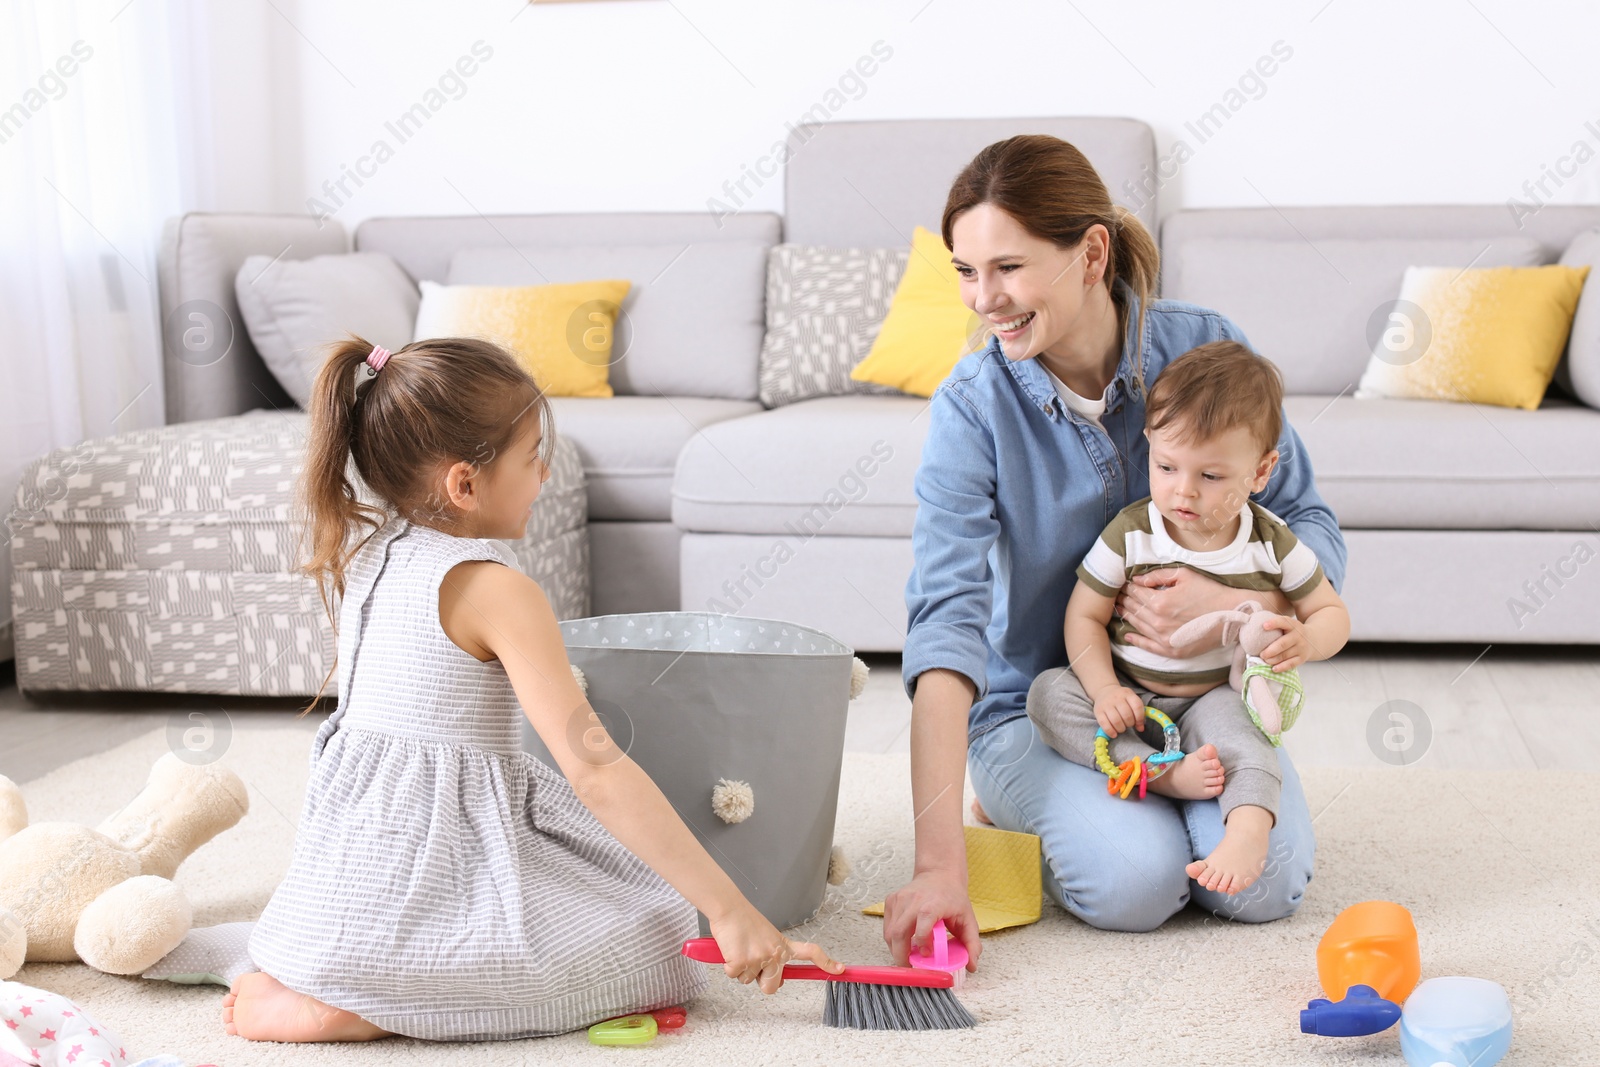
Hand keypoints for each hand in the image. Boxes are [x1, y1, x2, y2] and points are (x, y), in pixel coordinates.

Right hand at [707, 903, 843, 992]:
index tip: (840, 969)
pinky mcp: (741, 962)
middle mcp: (775, 953)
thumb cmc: (744, 920)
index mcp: (783, 945)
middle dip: (761, 982)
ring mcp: (759, 958)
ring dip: (741, 969)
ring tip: (740, 947)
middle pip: (771, 987)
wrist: (729, 908)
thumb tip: (777, 983)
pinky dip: (728, 966)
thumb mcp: (767, 936)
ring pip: (748, 981)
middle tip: (752, 964)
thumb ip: (774, 957)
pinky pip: (733, 976)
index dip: (826, 963)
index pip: (810, 953)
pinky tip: (731, 950)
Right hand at [881, 869, 981, 970]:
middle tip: (911, 968)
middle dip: (902, 956)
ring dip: (896, 949)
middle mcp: (913, 900)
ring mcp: (899, 900)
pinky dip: (893, 939)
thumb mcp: (968, 920)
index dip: (922, 943)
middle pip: (899, 933)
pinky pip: (887, 927)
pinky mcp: (891, 901)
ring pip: (889, 933)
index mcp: (933, 904)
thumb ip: (972, 944)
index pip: (921, 925)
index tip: (927, 954)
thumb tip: (971, 965)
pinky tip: (904, 942)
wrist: (939, 874)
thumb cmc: (952, 897)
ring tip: (908, 956)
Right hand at [1093, 684, 1145, 737]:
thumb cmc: (1121, 699)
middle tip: (1128, 724)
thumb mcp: (1131, 700)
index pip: (1137, 706)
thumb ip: (1138, 713)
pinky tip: (1114, 734)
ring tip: (1122, 728)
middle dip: (1130, 724)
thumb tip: (1141, 729)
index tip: (1138, 724)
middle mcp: (1116, 698)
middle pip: (1127, 715)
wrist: (1104, 691)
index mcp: (1127, 694)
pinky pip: (1104, 724)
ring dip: (1121, 729)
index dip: (1140, 718)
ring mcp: (1106, 704)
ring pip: (1116, 721)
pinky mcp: (1098, 711)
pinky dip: (1110, 731)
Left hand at [1116, 568, 1254, 657]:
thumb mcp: (1184, 575)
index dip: (1128, 587)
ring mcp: (1164, 639)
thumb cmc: (1210, 592)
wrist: (1232, 615)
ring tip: (1120, 608)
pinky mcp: (1172, 651)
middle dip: (1124, 600)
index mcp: (1160, 602)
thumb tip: (1136, 579)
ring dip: (1126, 615)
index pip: (1135, 593)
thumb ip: (1158, 576)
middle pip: (1133, 609)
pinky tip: (1128, 634)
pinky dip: (1135, 639)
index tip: (1124, 584)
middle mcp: (1159, 622)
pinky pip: (1147, 646)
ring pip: (1137, 625)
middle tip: (1118, 595)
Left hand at [1259, 614, 1310, 670]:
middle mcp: (1298, 636)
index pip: (1284, 622)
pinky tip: (1273, 669)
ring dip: (1273, 659)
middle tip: (1261, 654)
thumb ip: (1274, 622)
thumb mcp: (1287, 623)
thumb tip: (1250, 620)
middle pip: (1283, 644)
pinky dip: (1282, 667)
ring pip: (1286, 655)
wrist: (1313, 639)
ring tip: (1264, 660)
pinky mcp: (1302, 658)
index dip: (1274, 623)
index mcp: (1293, 625)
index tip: (1263, 626)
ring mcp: (1301, 648)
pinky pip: (1291, 664)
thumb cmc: (1291, 631)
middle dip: (1270, 650)